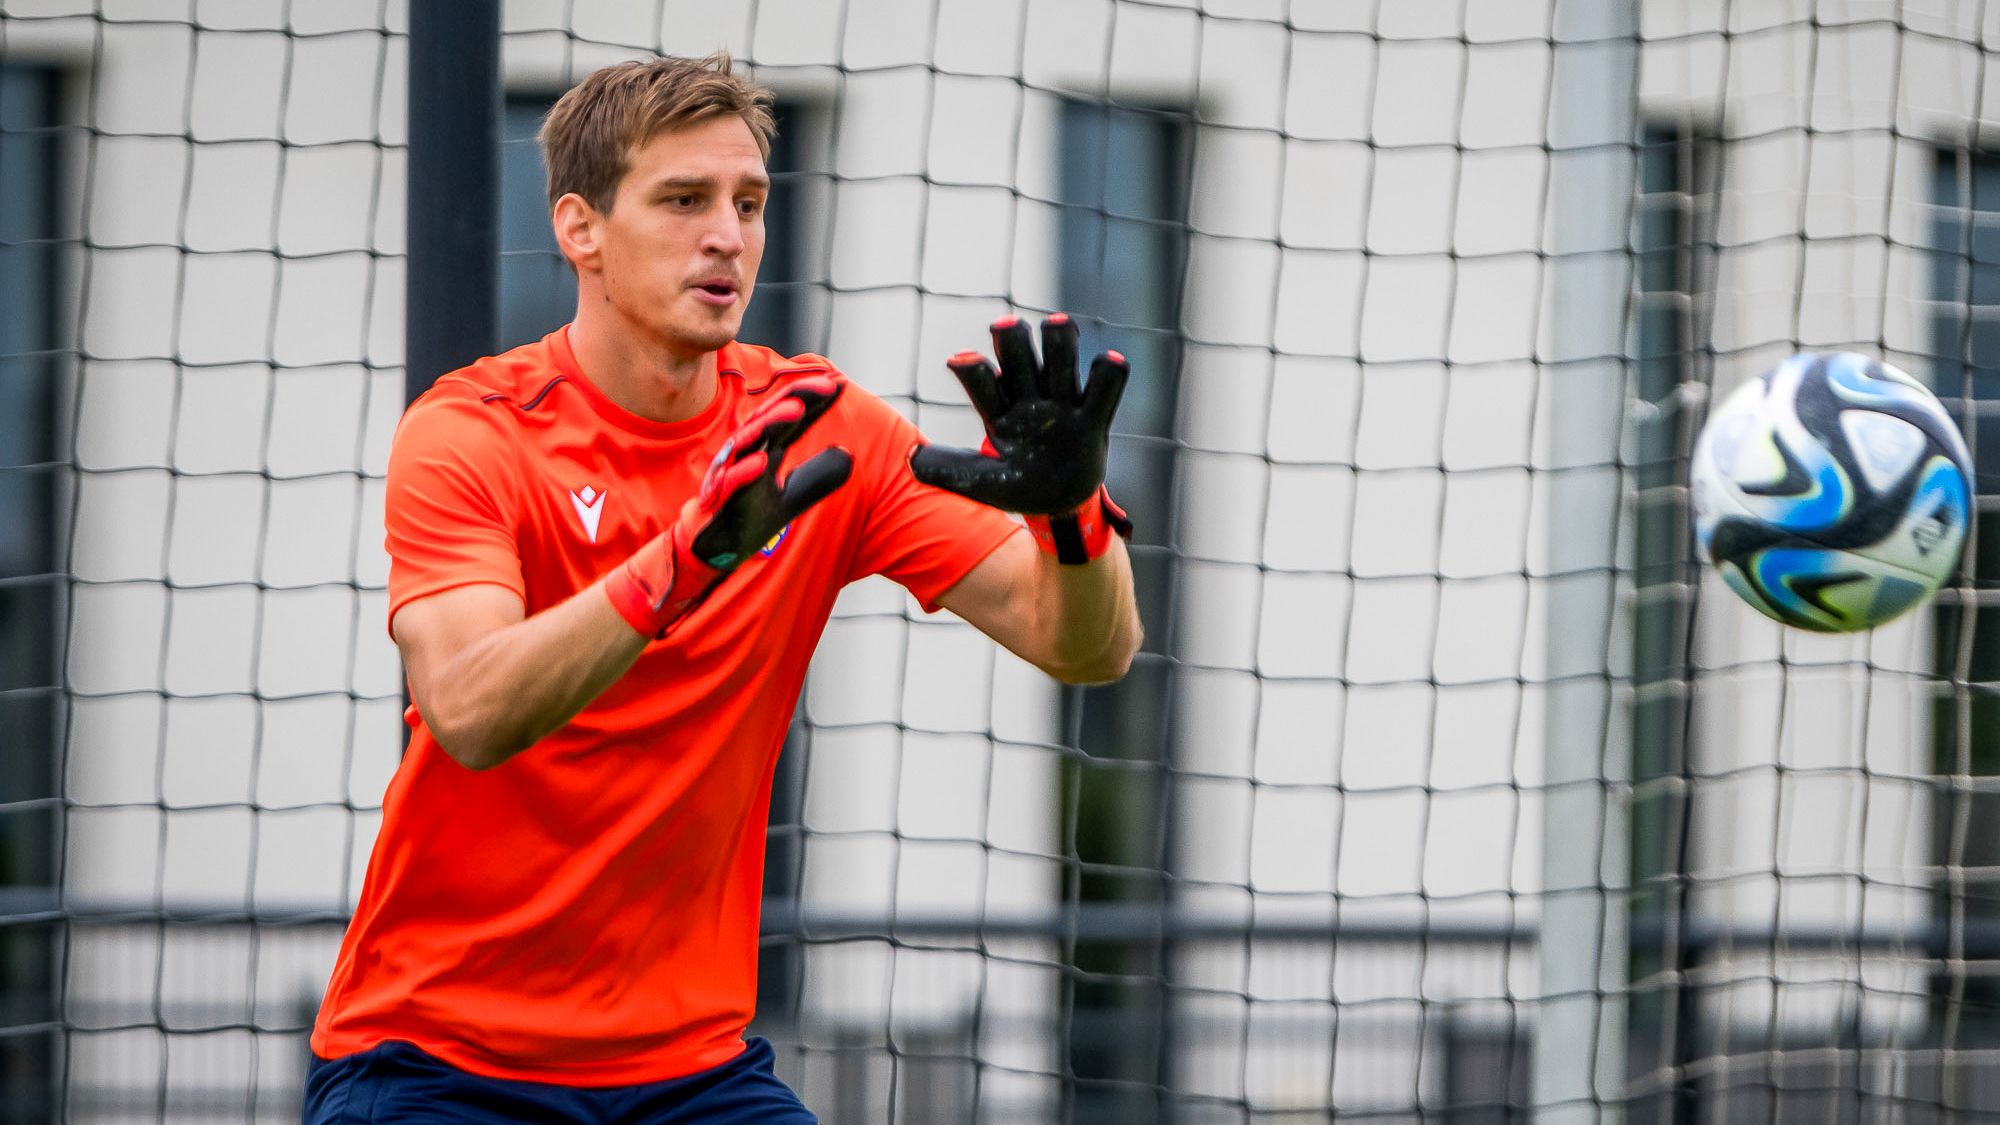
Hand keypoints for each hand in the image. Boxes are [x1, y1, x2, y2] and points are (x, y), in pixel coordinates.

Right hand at [604, 376, 852, 635]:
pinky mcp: (718, 499)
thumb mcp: (792, 497)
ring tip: (796, 410)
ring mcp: (731, 473)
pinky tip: (762, 461)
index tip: (840, 385)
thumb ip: (817, 477)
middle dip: (797, 398)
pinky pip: (731, 483)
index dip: (814, 401)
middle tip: (826, 385)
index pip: (792, 419)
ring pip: (750, 441)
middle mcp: (748, 453)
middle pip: (772, 418)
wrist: (713, 545)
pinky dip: (744, 471)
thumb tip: (848, 454)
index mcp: (765, 448)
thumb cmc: (748, 513)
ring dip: (772, 423)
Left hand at [910, 314, 1131, 563]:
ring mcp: (1063, 404)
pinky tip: (1108, 363)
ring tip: (1056, 323)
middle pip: (1020, 355)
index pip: (981, 381)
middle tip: (1005, 327)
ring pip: (1061, 357)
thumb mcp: (978, 483)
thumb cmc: (1014, 488)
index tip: (959, 362)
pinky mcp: (1095, 418)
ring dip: (1058, 339)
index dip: (972, 370)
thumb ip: (946, 470)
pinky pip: (1107, 386)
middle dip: (1013, 340)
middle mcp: (1029, 398)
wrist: (1058, 507)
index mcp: (998, 410)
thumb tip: (910, 459)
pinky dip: (1109, 372)